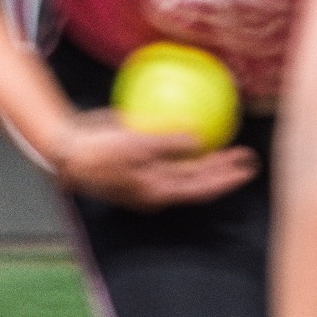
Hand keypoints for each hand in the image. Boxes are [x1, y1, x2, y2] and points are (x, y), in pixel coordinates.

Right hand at [48, 109, 257, 210]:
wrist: (67, 148)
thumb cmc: (100, 151)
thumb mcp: (136, 146)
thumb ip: (169, 145)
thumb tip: (198, 142)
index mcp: (158, 191)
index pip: (201, 188)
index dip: (227, 180)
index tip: (248, 169)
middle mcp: (157, 186)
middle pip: (198, 180)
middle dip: (224, 169)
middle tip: (248, 156)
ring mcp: (148, 174)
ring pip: (186, 169)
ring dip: (209, 158)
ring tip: (231, 144)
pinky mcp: (140, 159)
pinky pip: (169, 153)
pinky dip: (185, 144)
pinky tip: (194, 125)